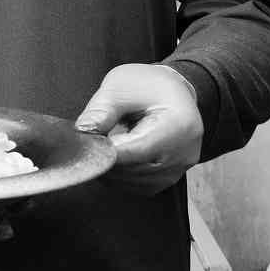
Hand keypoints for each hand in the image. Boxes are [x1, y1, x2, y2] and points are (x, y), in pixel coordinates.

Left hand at [74, 63, 203, 194]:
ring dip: (113, 168)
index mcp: (179, 125)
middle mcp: (185, 152)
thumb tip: (84, 131)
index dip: (107, 151)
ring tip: (105, 144)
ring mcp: (179, 168)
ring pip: (134, 181)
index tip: (87, 144)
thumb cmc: (148, 84)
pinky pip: (139, 186)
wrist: (171, 91)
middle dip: (107, 158)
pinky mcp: (169, 178)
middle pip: (135, 169)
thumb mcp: (120, 85)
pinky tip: (116, 156)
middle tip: (91, 141)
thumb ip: (102, 109)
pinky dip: (122, 175)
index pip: (137, 150)